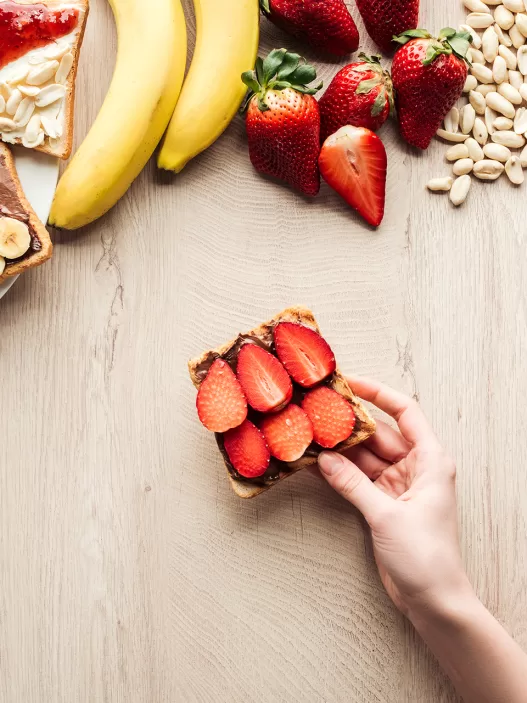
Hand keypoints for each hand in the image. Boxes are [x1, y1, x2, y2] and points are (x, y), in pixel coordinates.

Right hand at [318, 377, 472, 619]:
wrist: (433, 601)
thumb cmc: (426, 557)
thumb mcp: (387, 515)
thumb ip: (353, 484)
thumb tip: (324, 459)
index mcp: (430, 460)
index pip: (406, 412)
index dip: (378, 393)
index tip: (350, 382)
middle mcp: (415, 468)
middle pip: (379, 434)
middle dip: (349, 423)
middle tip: (318, 409)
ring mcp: (398, 485)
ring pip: (364, 457)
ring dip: (340, 449)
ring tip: (310, 433)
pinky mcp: (383, 503)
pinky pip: (357, 479)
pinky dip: (339, 473)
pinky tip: (315, 463)